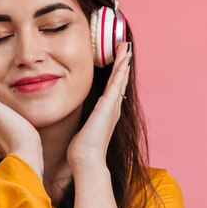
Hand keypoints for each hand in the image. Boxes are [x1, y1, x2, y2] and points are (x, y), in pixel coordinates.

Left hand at [66, 42, 131, 172]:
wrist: (87, 160)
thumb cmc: (83, 149)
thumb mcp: (83, 130)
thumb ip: (85, 122)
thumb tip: (80, 122)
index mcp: (107, 112)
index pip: (113, 88)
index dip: (117, 74)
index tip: (118, 60)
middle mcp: (113, 108)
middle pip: (120, 80)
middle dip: (123, 64)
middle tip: (125, 47)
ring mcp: (112, 106)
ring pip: (120, 79)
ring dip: (124, 62)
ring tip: (126, 47)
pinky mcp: (108, 105)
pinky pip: (117, 83)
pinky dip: (121, 70)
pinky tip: (124, 59)